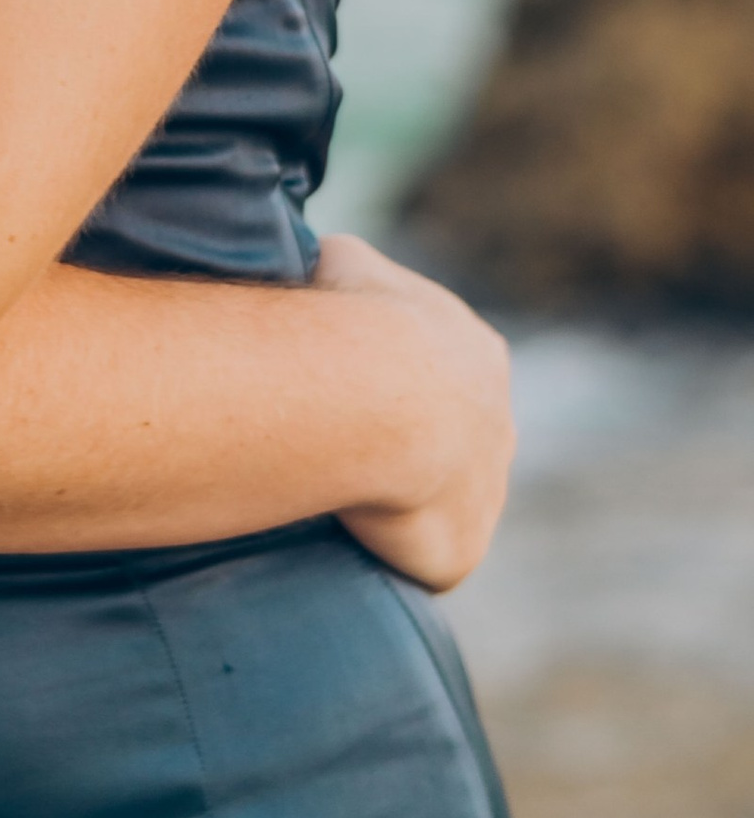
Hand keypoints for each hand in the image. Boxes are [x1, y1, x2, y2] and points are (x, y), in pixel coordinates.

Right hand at [311, 229, 514, 591]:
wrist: (376, 395)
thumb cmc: (351, 317)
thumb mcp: (341, 261)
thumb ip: (343, 273)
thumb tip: (319, 274)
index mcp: (479, 354)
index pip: (440, 373)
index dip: (390, 379)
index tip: (339, 386)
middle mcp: (497, 425)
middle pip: (452, 444)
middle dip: (403, 447)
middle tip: (332, 445)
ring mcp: (487, 492)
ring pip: (440, 503)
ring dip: (396, 503)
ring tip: (328, 495)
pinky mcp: (460, 549)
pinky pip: (419, 556)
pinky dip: (382, 551)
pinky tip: (338, 538)